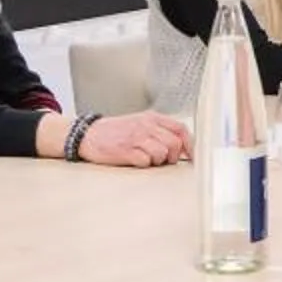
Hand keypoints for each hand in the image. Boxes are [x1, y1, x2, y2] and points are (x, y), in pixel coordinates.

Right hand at [74, 110, 189, 167]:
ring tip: (145, 158)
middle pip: (174, 144)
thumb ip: (160, 132)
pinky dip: (143, 164)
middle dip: (172, 157)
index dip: (190, 144)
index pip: (181, 129)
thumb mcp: (140, 124)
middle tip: (162, 160)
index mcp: (152, 118)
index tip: (193, 156)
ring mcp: (136, 137)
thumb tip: (182, 148)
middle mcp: (146, 125)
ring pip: (162, 153)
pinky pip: (146, 161)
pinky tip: (134, 160)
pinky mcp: (126, 150)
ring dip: (157, 161)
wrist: (88, 135)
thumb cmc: (116, 132)